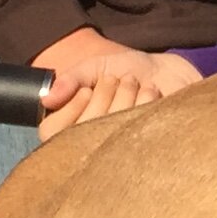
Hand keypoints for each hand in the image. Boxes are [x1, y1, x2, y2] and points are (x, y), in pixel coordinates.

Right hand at [32, 28, 202, 137]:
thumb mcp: (96, 67)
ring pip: (112, 128)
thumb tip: (47, 99)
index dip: (71, 108)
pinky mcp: (149, 149)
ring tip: (139, 85)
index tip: (88, 91)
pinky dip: (146, 104)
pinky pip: (140, 132)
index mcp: (75, 127)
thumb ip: (72, 78)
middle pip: (85, 129)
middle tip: (121, 80)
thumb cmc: (128, 71)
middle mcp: (95, 144)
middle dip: (105, 95)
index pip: (52, 132)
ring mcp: (122, 150)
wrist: (170, 72)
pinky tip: (153, 95)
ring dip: (128, 96)